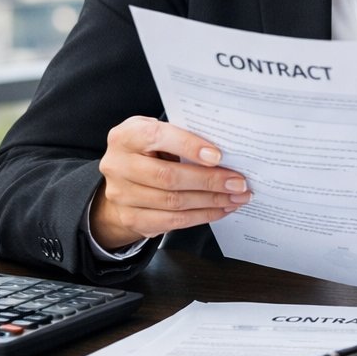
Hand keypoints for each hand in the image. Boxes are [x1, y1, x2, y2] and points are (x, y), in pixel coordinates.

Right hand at [91, 116, 250, 249]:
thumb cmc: (147, 150)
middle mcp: (118, 165)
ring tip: (236, 198)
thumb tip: (222, 152)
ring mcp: (122, 195)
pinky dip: (202, 216)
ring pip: (174, 202)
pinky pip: (172, 221)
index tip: (218, 156)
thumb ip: (181, 136)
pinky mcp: (131, 218)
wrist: (120, 181)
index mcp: (126, 136)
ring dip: (211, 201)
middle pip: (168, 177)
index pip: (158, 137)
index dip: (189, 146)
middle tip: (238, 183)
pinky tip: (220, 209)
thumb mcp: (157, 134)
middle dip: (210, 181)